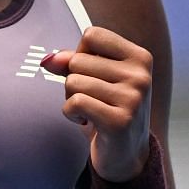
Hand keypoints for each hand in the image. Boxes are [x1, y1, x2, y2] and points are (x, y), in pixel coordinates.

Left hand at [40, 26, 152, 181]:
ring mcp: (133, 98)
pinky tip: (86, 121)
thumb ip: (70, 62)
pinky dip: (70, 113)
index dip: (80, 54)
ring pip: (73, 81)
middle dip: (73, 80)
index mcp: (140, 57)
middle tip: (92, 99)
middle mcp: (141, 75)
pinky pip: (74, 103)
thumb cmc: (107, 108)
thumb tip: (47, 60)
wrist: (125, 153)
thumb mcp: (93, 78)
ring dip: (71, 98)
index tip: (92, 74)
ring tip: (90, 110)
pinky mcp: (119, 121)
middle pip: (78, 60)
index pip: (92, 35)